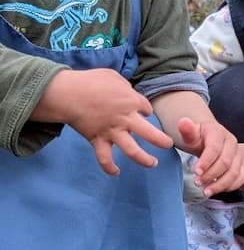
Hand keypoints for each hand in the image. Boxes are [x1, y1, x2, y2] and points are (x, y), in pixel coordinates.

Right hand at [35, 68, 172, 174]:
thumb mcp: (113, 76)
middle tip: (168, 144)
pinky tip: (115, 172)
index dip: (146, 110)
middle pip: (150, 134)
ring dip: (144, 160)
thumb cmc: (90, 81)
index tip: (144, 112)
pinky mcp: (98, 140)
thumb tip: (128, 92)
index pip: (147, 109)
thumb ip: (124, 86)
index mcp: (131, 102)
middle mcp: (126, 119)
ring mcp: (112, 132)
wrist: (68, 93)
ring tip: (152, 163)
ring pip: (133, 151)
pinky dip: (109, 167)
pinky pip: (105, 158)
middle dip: (162, 141)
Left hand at [177, 117, 243, 195]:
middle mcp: (232, 143)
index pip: (214, 148)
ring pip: (234, 173)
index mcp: (219, 133)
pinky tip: (216, 189)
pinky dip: (229, 187)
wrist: (210, 140)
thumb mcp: (191, 134)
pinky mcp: (242, 166)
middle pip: (225, 162)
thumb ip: (187, 130)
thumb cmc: (200, 138)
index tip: (196, 172)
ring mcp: (239, 156)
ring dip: (220, 184)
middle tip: (198, 182)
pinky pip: (240, 179)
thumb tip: (183, 122)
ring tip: (206, 191)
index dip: (206, 161)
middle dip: (211, 175)